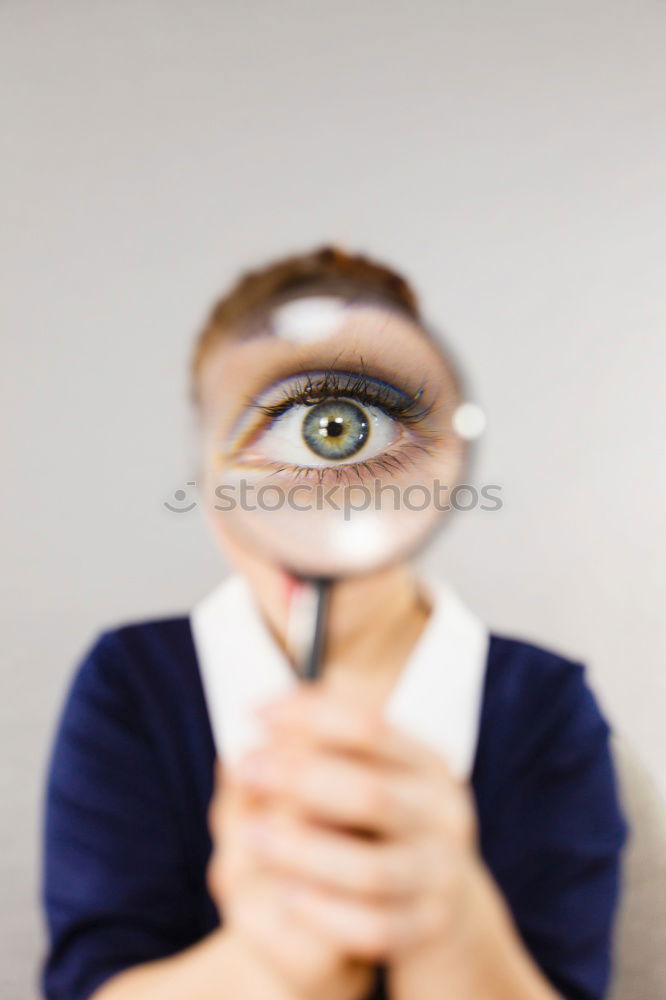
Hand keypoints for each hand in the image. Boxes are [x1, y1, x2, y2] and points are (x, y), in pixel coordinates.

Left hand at [232, 685, 559, 999]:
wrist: (441, 904)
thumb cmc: (381, 825)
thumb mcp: (367, 775)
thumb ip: (318, 748)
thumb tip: (259, 731)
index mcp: (427, 765)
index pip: (371, 728)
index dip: (309, 716)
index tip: (254, 711)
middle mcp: (442, 816)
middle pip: (371, 794)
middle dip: (299, 778)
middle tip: (245, 768)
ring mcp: (439, 877)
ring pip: (370, 871)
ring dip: (303, 852)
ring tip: (248, 836)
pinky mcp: (426, 929)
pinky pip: (373, 928)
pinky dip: (325, 913)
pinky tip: (284, 894)